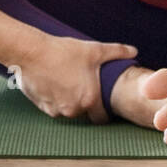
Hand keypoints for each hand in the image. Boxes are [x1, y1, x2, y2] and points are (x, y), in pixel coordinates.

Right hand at [10, 35, 138, 124]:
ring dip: (68, 100)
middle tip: (81, 84)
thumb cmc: (63, 51)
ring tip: (66, 81)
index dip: (104, 110)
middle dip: (84, 101)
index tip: (103, 102)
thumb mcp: (94, 50)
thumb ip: (117, 52)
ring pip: (68, 109)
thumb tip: (134, 51)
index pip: (102, 117)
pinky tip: (53, 82)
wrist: (31, 52)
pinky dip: (54, 98)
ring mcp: (56, 110)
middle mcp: (73, 110)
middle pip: (84, 112)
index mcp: (89, 99)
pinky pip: (53, 107)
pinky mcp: (42, 107)